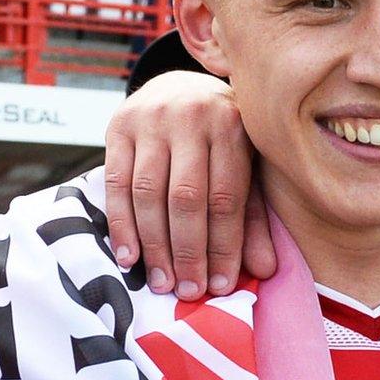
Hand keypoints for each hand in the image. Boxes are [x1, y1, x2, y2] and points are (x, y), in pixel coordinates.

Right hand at [102, 70, 271, 297]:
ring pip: (148, 194)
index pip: (226, 197)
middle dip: (188, 251)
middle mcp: (191, 117)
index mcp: (232, 126)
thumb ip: (253, 216)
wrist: (179, 87)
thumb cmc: (221, 138)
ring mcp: (151, 120)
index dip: (223, 246)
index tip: (221, 286)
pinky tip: (129, 257)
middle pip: (186, 198)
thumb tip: (264, 270)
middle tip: (189, 291)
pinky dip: (122, 225)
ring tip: (162, 283)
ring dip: (154, 245)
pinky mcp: (118, 127)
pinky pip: (116, 184)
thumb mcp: (245, 167)